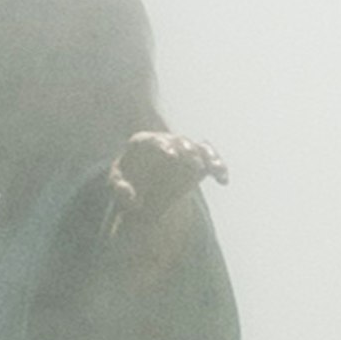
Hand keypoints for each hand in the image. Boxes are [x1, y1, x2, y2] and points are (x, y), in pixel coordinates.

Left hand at [106, 127, 225, 256]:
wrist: (142, 189)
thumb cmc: (127, 183)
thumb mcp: (117, 188)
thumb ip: (120, 191)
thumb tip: (131, 199)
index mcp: (143, 143)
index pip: (153, 140)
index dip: (163, 145)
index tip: (171, 155)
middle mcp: (165, 142)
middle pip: (179, 142)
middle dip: (188, 151)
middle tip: (194, 164)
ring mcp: (183, 149)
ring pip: (198, 148)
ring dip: (208, 158)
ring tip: (214, 170)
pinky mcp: (197, 159)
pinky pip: (210, 159)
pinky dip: (218, 167)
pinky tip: (223, 181)